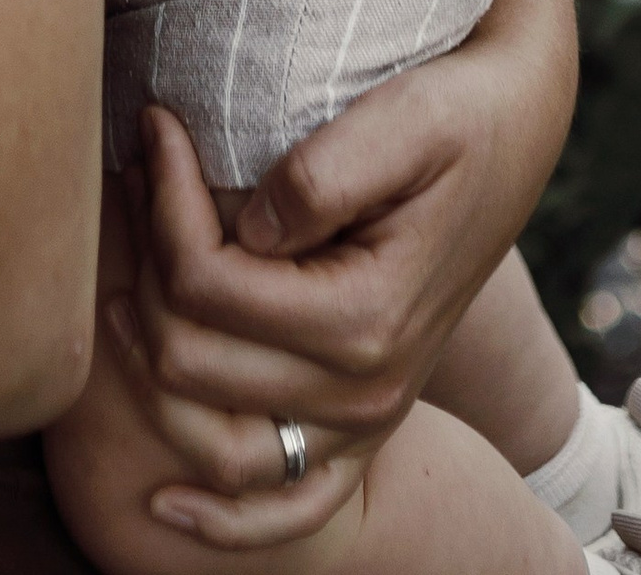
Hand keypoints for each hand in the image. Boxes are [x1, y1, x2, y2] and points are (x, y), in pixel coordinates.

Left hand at [114, 0, 577, 537]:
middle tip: (137, 177)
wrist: (513, 134)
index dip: (164, 204)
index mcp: (368, 319)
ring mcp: (363, 423)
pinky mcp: (361, 430)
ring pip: (211, 440)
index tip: (155, 127)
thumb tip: (246, 229)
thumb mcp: (405, 117)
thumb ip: (323, 175)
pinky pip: (285, 510)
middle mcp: (364, 392)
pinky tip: (158, 506)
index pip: (207, 284)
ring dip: (149, 365)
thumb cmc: (457, 116)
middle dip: (147, 263)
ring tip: (127, 276)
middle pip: (191, 358)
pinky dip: (220, 524)